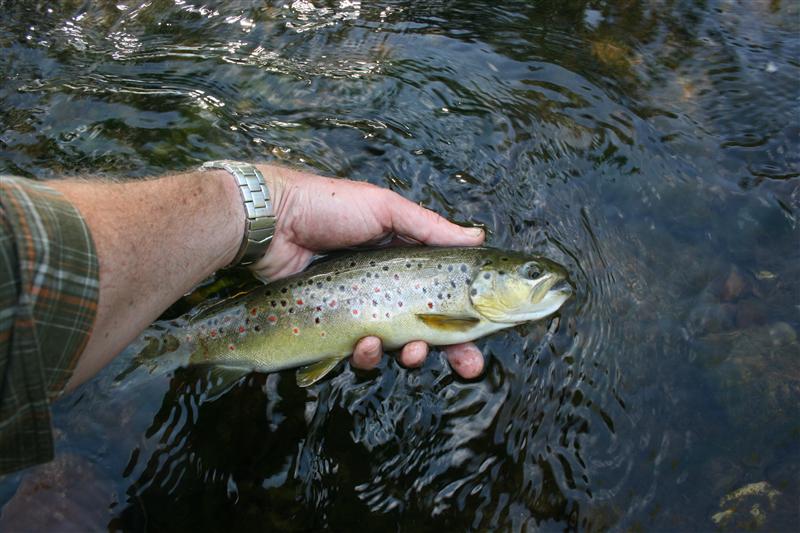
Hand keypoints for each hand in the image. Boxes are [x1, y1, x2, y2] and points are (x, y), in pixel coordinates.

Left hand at [250, 164, 485, 378]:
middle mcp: (388, 291)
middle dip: (452, 352)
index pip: (446, 296)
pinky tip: (362, 343)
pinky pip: (356, 355)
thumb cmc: (330, 207)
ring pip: (395, 349)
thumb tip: (478, 237)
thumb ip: (430, 227)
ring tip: (408, 350)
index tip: (486, 337)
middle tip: (469, 366)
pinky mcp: (334, 330)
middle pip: (430, 331)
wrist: (274, 222)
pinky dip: (365, 355)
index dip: (469, 320)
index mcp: (405, 264)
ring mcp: (361, 313)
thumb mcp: (385, 208)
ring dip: (410, 356)